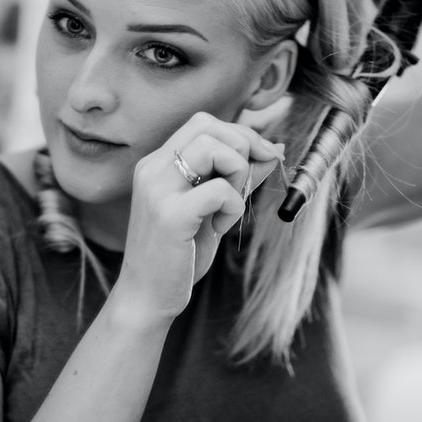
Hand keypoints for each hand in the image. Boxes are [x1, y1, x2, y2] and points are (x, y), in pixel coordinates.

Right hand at [116, 112, 283, 321]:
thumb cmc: (180, 254)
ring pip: (213, 147)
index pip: (203, 123)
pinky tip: (220, 228)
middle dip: (242, 147)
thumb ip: (236, 177)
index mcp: (157, 164)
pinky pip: (219, 190)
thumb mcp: (212, 209)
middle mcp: (152, 169)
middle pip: (207, 126)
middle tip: (246, 184)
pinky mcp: (170, 215)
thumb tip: (274, 149)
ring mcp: (158, 190)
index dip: (240, 134)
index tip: (263, 157)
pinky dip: (232, 206)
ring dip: (237, 173)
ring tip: (228, 205)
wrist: (147, 297)